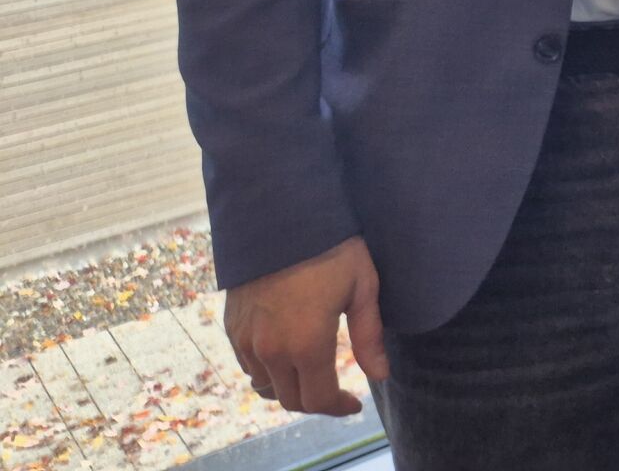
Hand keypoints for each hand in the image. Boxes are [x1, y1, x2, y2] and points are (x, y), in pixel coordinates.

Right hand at [222, 236, 387, 416]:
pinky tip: (286, 354)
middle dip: (315, 401)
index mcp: (306, 345)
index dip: (337, 408)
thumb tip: (380, 375)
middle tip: (336, 390)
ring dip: (289, 387)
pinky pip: (248, 365)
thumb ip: (369, 337)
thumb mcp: (362, 288)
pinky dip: (267, 370)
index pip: (318, 400)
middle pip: (290, 399)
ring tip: (312, 373)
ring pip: (265, 386)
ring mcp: (246, 341)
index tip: (355, 402)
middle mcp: (270, 351)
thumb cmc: (332, 248)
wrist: (281, 216)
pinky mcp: (232, 327)